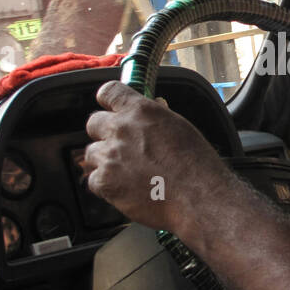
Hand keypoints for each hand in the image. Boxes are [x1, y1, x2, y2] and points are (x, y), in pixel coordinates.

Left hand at [83, 81, 231, 233]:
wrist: (197, 198)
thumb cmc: (196, 166)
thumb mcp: (180, 128)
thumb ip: (157, 117)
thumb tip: (150, 111)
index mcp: (141, 110)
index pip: (109, 92)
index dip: (107, 102)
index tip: (110, 109)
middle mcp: (121, 128)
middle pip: (93, 123)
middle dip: (104, 134)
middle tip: (120, 148)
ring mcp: (110, 155)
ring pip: (92, 153)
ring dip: (105, 161)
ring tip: (127, 174)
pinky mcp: (105, 181)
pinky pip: (93, 180)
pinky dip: (106, 186)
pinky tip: (126, 189)